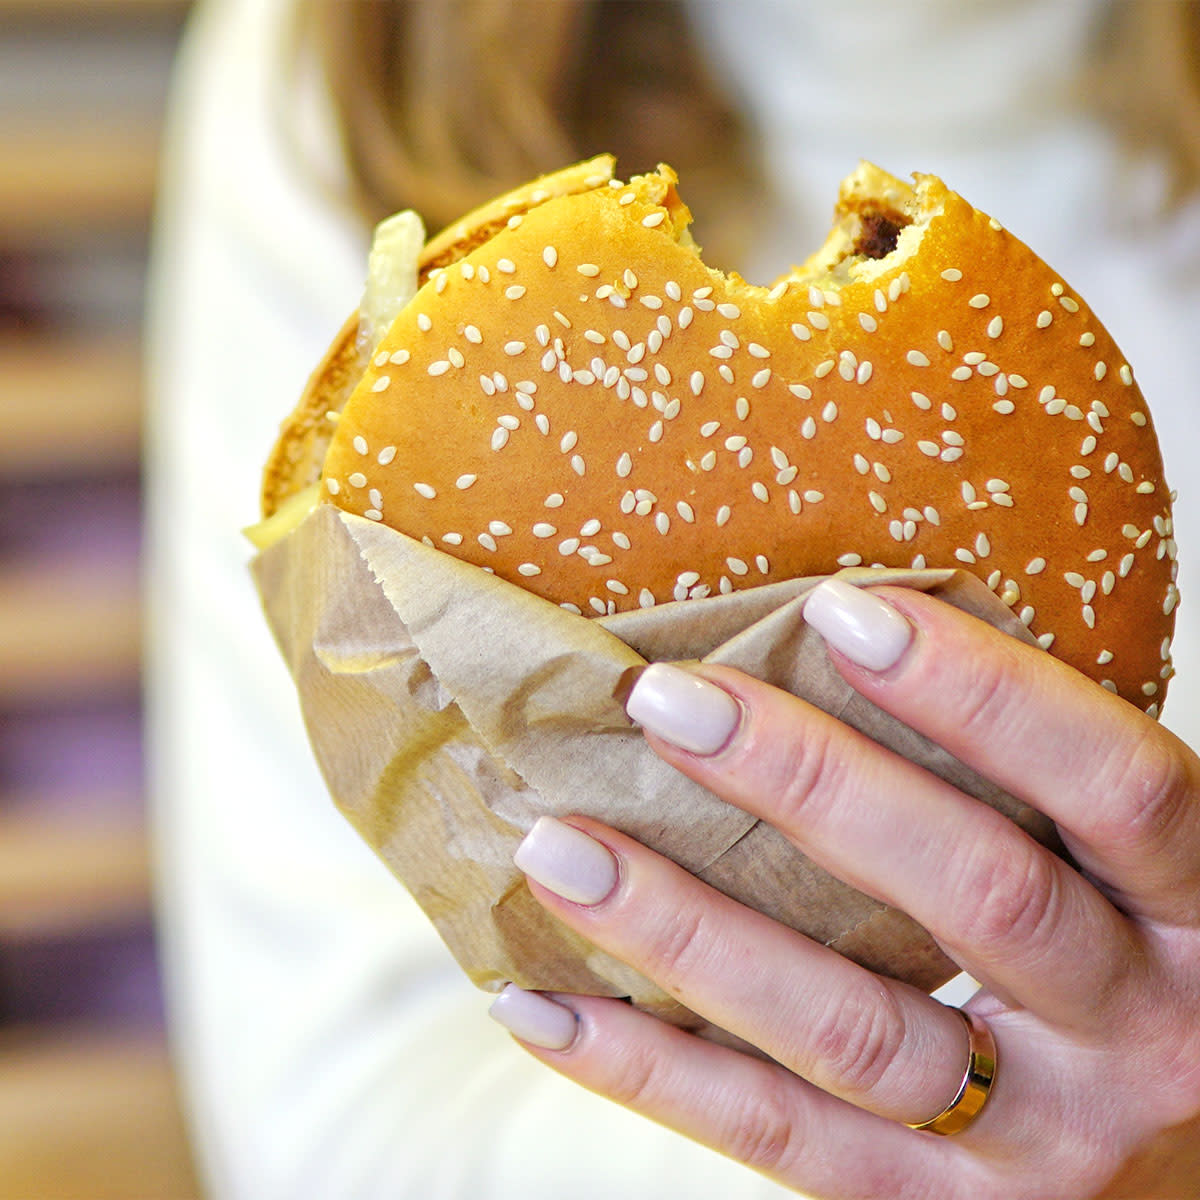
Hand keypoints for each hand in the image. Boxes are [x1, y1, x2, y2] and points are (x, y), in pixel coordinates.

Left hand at [489, 580, 1199, 1198]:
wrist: (1181, 1176)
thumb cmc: (1121, 966)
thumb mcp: (1118, 876)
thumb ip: (1029, 794)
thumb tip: (833, 638)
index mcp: (1198, 917)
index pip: (1118, 784)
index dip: (988, 693)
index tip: (839, 609)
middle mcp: (1139, 1038)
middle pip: (979, 897)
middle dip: (813, 785)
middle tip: (666, 699)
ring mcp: (1034, 1149)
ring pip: (849, 1031)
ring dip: (688, 931)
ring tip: (557, 849)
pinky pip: (774, 1141)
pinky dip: (646, 1071)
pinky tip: (539, 1005)